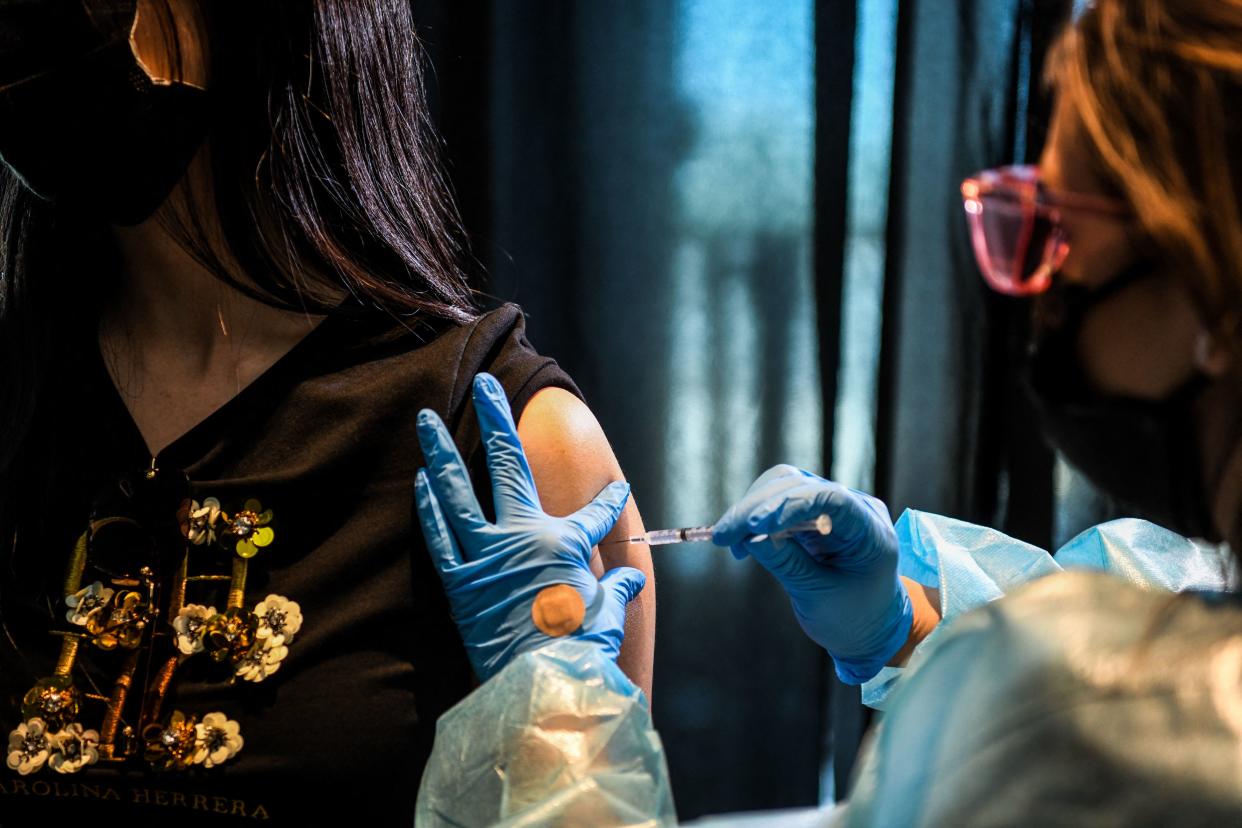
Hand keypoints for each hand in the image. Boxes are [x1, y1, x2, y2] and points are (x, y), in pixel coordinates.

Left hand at [415, 373, 645, 681]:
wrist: (544, 683)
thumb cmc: (581, 647)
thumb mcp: (607, 614)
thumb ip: (617, 588)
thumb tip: (631, 579)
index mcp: (564, 543)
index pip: (593, 514)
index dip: (610, 501)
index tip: (618, 489)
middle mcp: (522, 536)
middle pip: (508, 464)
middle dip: (496, 418)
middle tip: (484, 385)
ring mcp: (485, 556)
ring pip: (457, 492)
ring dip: (440, 452)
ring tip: (425, 419)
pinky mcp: (459, 583)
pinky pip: (439, 536)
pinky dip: (428, 507)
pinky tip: (420, 480)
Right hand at [712, 465, 911, 683]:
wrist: (868, 626)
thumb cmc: (852, 616)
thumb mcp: (818, 596)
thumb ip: (787, 564)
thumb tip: (750, 537)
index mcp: (870, 532)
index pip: (831, 499)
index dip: (790, 505)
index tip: (754, 526)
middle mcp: (854, 508)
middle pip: (799, 486)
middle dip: (757, 507)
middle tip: (724, 535)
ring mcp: (832, 506)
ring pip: (783, 486)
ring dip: (751, 508)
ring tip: (729, 540)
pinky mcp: (812, 511)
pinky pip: (778, 500)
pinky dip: (755, 516)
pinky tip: (741, 541)